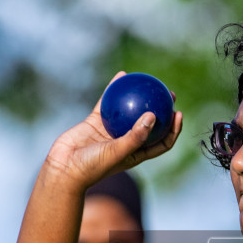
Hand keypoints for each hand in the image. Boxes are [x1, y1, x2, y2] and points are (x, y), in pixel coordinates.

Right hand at [44, 72, 183, 187]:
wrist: (64, 167)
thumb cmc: (92, 166)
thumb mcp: (117, 152)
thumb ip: (135, 136)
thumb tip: (153, 115)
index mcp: (136, 153)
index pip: (161, 142)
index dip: (173, 129)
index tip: (178, 113)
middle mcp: (126, 141)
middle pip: (149, 124)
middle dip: (161, 109)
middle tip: (168, 94)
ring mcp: (110, 131)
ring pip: (128, 110)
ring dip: (139, 97)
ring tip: (147, 81)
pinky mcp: (95, 121)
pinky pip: (108, 102)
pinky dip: (114, 90)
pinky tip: (121, 75)